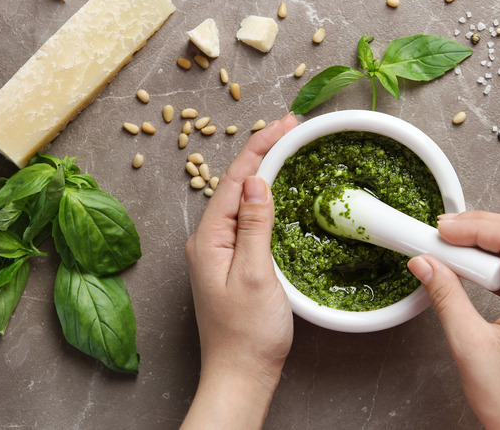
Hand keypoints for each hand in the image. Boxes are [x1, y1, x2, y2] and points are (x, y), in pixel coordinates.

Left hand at [181, 113, 297, 429]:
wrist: (241, 374)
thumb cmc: (248, 333)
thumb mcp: (256, 274)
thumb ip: (255, 225)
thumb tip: (257, 182)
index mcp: (209, 238)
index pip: (235, 179)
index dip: (261, 146)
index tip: (286, 123)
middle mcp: (208, 240)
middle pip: (236, 184)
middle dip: (262, 151)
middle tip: (291, 127)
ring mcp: (219, 252)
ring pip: (242, 200)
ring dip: (263, 171)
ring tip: (287, 147)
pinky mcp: (232, 263)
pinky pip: (247, 219)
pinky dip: (264, 198)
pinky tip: (278, 192)